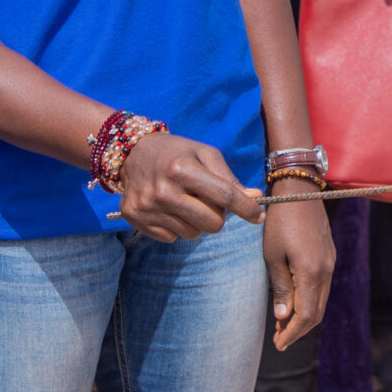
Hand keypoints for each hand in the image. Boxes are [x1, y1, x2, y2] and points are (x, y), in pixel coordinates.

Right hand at [116, 131, 250, 240]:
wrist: (132, 153)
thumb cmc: (177, 152)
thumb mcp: (205, 155)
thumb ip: (229, 178)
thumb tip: (253, 198)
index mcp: (182, 169)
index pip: (224, 196)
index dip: (246, 208)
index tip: (259, 216)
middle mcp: (163, 191)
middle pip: (212, 223)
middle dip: (217, 215)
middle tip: (207, 200)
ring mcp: (148, 207)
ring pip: (193, 234)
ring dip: (195, 222)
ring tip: (185, 201)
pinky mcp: (135, 219)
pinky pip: (172, 238)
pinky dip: (175, 226)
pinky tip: (168, 208)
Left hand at [260, 192, 334, 350]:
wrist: (300, 189)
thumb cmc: (280, 220)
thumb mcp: (272, 254)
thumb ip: (281, 287)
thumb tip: (283, 317)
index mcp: (311, 272)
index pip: (306, 315)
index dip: (292, 333)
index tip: (278, 345)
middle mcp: (326, 271)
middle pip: (317, 313)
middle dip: (298, 330)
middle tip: (279, 339)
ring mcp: (330, 263)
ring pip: (321, 301)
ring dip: (304, 316)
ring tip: (283, 324)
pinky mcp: (329, 255)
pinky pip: (323, 287)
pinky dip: (310, 301)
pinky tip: (294, 301)